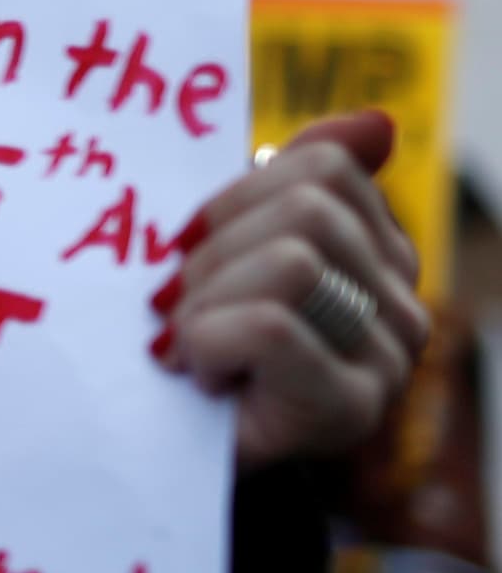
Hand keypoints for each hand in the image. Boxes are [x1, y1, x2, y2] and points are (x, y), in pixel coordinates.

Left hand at [153, 108, 423, 465]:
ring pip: (293, 264)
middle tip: (176, 308)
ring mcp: (388, 358)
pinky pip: (270, 328)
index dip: (232, 199)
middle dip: (211, 254)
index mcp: (377, 249)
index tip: (186, 248)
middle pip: (307, 212)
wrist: (169, 449)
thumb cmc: (192, 336)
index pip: (322, 167)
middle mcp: (402, 302)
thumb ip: (290, 182)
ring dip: (207, 301)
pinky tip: (202, 374)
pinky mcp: (350, 407)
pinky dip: (209, 342)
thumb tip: (377, 122)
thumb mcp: (228, 247)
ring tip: (189, 343)